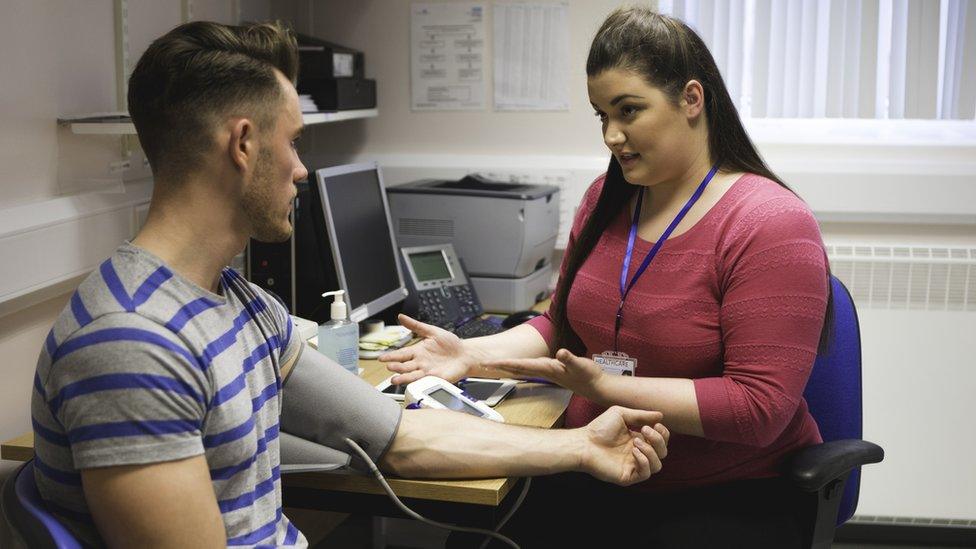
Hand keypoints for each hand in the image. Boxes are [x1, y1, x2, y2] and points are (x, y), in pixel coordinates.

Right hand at [379, 314, 475, 383]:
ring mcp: (427, 371)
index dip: (391, 356)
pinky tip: (411, 383)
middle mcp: (420, 363)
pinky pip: (425, 380)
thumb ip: (416, 325)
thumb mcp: (432, 331)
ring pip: (412, 376)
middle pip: (404, 366)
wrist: (465, 354)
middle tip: (389, 367)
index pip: (401, 354)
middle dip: (396, 367)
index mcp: (418, 351)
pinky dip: (418, 382)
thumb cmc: (451, 344)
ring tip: (394, 380)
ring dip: (403, 378)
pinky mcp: (435, 378)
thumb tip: (401, 317)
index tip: (381, 358)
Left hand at [485, 348, 605, 400]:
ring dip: (507, 367)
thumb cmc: (588, 375)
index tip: (488, 364)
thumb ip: (570, 359)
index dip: (504, 364)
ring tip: (493, 366)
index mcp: (546, 368)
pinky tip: (514, 366)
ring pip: (521, 369)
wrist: (596, 387)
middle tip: (482, 364)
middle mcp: (543, 371)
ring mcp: (546, 372)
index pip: (520, 365)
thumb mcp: (581, 365)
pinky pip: (529, 369)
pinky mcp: (551, 372)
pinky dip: (519, 366)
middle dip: (500, 366)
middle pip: (517, 368)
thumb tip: (561, 353)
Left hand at [579, 406, 668, 485]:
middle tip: (644, 430)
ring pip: (657, 465)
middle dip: (658, 440)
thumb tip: (661, 415)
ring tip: (636, 441)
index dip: (663, 434)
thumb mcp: (621, 414)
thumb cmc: (599, 428)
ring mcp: (633, 466)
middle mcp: (638, 454)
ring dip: (651, 451)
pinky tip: (634, 451)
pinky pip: (646, 474)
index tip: (656, 424)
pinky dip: (644, 461)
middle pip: (663, 452)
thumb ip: (641, 415)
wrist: (584, 443)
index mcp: (638, 440)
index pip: (661, 441)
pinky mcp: (628, 476)